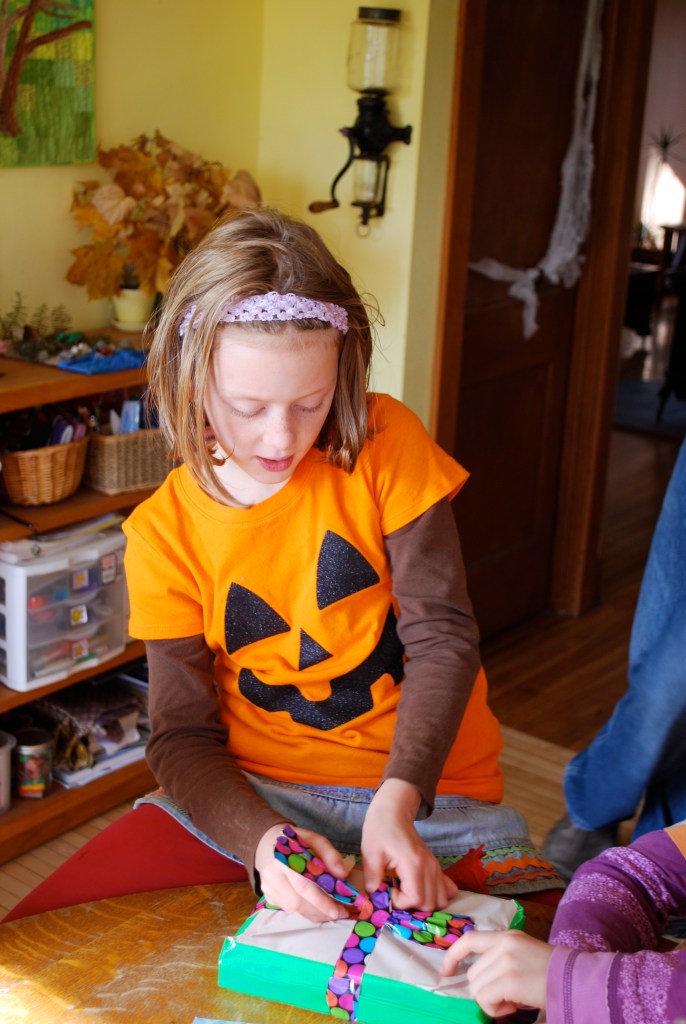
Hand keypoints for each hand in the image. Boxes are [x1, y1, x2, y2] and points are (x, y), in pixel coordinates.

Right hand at [254, 823, 352, 922]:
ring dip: (313, 913)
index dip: (321, 901)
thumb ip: (330, 855)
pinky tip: (314, 906)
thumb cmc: (295, 841)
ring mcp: (267, 886)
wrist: (267, 842)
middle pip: (297, 902)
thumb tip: (343, 875)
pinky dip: (303, 911)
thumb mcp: (314, 840)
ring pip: (292, 909)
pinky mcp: (267, 895)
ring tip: (329, 911)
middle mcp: (271, 874)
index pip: (303, 885)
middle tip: (339, 913)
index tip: (337, 910)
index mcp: (283, 857)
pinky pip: (287, 909)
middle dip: (320, 911)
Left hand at [361, 779, 457, 909]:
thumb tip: (375, 898)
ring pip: (440, 900)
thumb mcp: (370, 853)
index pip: (416, 899)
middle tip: (394, 893)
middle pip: (430, 904)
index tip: (387, 891)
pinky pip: (446, 889)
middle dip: (411, 906)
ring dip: (423, 903)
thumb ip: (372, 878)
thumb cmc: (380, 829)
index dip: (400, 903)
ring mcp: (435, 866)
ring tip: (405, 892)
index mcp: (413, 863)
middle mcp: (429, 867)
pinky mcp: (435, 866)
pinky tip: (419, 889)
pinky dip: (435, 895)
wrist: (394, 812)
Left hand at [440, 929, 551, 1016]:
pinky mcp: (509, 979)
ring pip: (476, 989)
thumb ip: (501, 960)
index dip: (453, 955)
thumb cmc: (553, 975)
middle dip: (485, 991)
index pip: (470, 938)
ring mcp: (505, 960)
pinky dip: (496, 1009)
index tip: (446, 971)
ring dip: (492, 1002)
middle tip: (510, 997)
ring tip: (514, 1001)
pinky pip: (485, 999)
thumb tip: (478, 981)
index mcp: (508, 936)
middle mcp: (504, 943)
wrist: (576, 981)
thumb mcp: (523, 956)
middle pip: (473, 974)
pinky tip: (515, 1006)